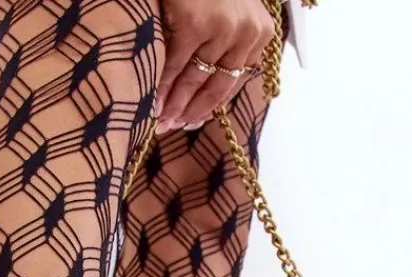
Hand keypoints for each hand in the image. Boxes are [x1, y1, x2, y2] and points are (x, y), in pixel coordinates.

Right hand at [155, 0, 274, 132]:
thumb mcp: (228, 12)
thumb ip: (226, 44)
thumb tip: (201, 90)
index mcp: (260, 33)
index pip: (234, 82)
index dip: (210, 107)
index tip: (191, 123)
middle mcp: (248, 32)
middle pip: (216, 87)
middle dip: (191, 112)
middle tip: (170, 129)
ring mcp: (224, 28)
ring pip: (196, 80)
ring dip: (175, 105)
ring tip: (160, 122)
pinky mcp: (197, 23)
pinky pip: (176, 65)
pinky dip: (162, 86)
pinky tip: (152, 102)